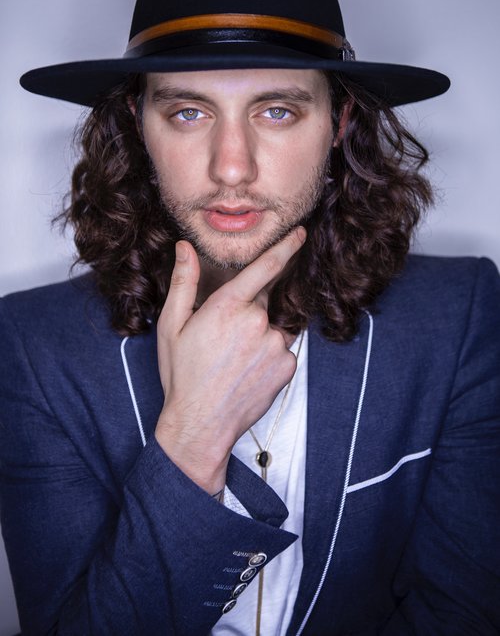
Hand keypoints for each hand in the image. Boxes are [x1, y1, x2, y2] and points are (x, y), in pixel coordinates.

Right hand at [154, 227, 305, 493]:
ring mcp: (276, 345)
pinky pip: (282, 349)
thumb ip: (183, 282)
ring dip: (260, 334)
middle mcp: (257, 322)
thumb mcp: (171, 325)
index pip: (265, 267)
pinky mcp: (288, 366)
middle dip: (249, 310)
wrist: (201, 425)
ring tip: (234, 359)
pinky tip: (247, 370)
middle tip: (225, 338)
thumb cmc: (182, 374)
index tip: (301, 234)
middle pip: (264, 301)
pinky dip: (268, 354)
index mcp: (228, 306)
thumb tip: (185, 248)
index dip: (286, 247)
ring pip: (273, 326)